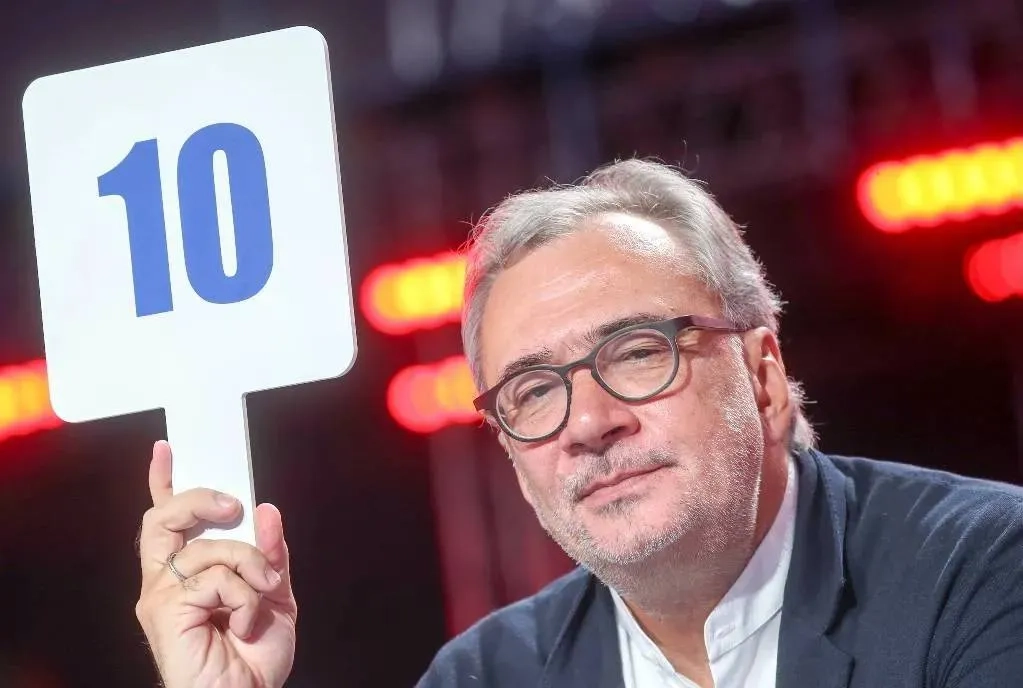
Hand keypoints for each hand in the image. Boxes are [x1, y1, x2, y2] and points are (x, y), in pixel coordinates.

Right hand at [135, 441, 297, 687]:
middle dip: (202, 500)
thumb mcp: (275, 596)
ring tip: (264, 594)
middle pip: (164, 517)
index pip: (167, 519)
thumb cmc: (254, 659)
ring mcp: (160, 596)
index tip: (167, 448)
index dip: (164, 481)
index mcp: (188, 574)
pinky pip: (214, 577)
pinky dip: (244, 596)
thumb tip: (267, 510)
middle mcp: (164, 581)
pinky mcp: (163, 611)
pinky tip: (245, 622)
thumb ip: (271, 554)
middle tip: (235, 508)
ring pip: (208, 547)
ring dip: (250, 565)